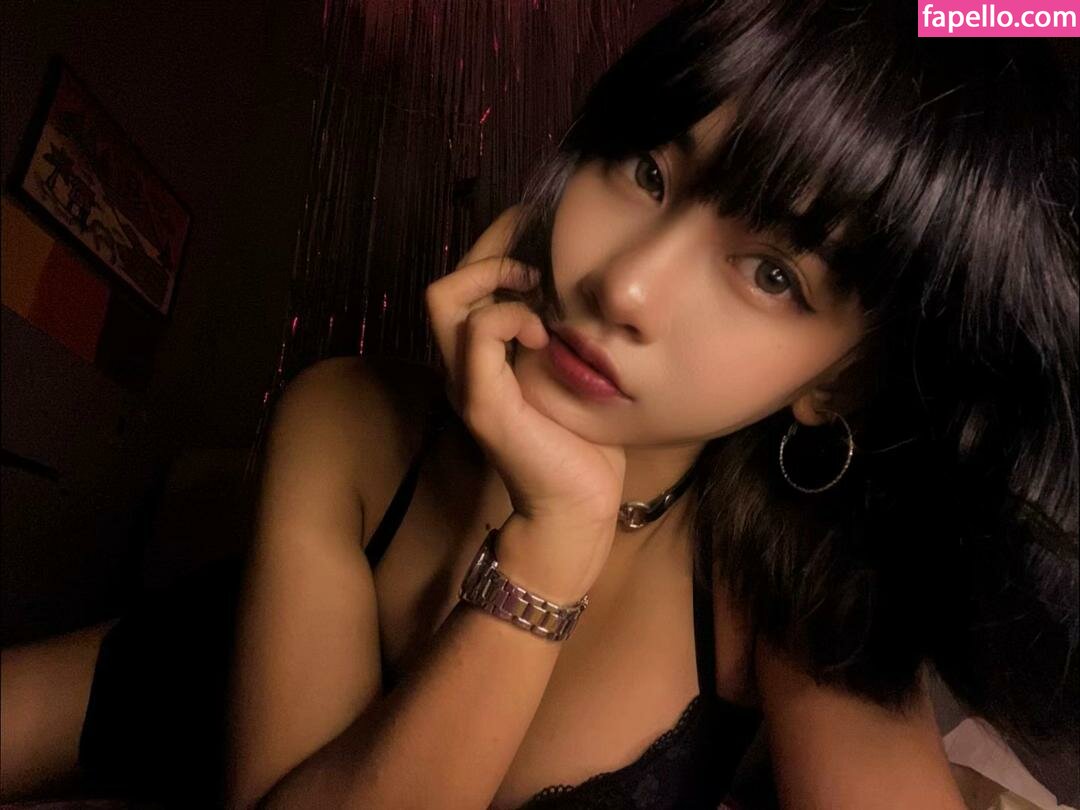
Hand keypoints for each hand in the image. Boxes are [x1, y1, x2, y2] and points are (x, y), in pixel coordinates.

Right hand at [425, 206, 626, 592]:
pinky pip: (478, 334)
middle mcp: (463, 365)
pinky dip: (510, 317)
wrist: (576, 506)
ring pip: (445, 297)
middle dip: (491, 248)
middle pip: (446, 280)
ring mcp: (466, 383)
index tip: (537, 225)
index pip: (467, 281)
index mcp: (482, 357)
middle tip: (537, 251)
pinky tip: (544, 331)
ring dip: (493, 276)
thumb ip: (558, 331)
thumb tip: (579, 282)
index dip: (495, 243)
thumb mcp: (568, 371)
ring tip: (536, 286)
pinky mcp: (483, 403)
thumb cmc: (580, 441)